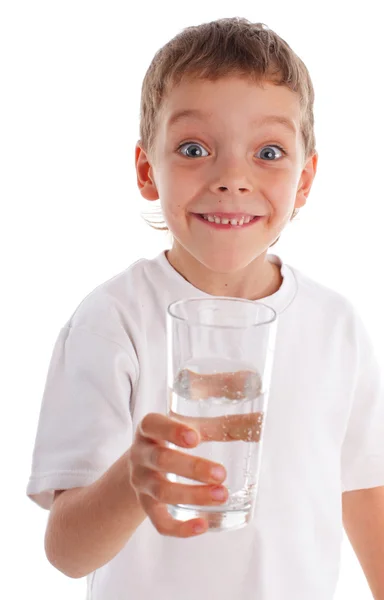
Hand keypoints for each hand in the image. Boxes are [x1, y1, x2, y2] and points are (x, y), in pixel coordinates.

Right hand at [128, 413, 227, 537]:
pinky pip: (159, 522)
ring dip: (193, 495)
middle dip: (192, 468)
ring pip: (163, 492)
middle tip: (221, 473)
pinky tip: (203, 525)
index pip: (152, 425)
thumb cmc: (173, 441)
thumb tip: (259, 421)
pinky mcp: (147, 506)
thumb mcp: (190, 428)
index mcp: (150, 429)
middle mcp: (141, 455)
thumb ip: (221, 426)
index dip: (171, 431)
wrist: (140, 466)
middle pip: (161, 460)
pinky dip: (180, 527)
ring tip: (222, 495)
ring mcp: (142, 482)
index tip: (195, 438)